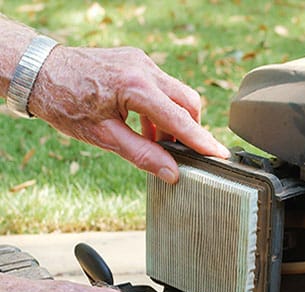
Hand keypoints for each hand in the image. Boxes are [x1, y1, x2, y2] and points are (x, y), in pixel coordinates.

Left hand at [27, 45, 229, 183]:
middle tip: (182, 152)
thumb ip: (142, 155)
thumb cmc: (64, 102)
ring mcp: (141, 61)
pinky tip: (146, 125)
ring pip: (177, 92)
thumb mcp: (103, 137)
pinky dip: (162, 107)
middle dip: (190, 128)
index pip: (180, 119)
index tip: (221, 155)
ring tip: (157, 141)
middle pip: (188, 101)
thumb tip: (171, 172)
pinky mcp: (136, 60)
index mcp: (135, 87)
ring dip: (174, 119)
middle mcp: (143, 68)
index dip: (202, 140)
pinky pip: (162, 85)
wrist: (39, 71)